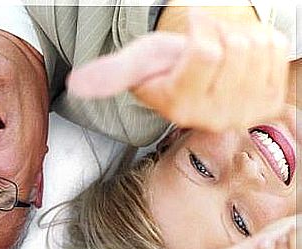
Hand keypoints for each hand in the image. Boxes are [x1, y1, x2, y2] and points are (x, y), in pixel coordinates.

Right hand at [68, 8, 288, 131]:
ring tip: (224, 52)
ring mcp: (245, 113)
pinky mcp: (271, 103)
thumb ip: (109, 74)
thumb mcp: (139, 64)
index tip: (190, 30)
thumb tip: (75, 84)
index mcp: (180, 107)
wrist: (206, 79)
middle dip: (220, 32)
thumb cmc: (170, 67)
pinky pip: (275, 51)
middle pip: (233, 47)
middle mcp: (213, 118)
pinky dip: (262, 43)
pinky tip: (244, 58)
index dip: (200, 27)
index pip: (205, 51)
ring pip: (255, 46)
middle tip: (207, 44)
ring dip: (241, 36)